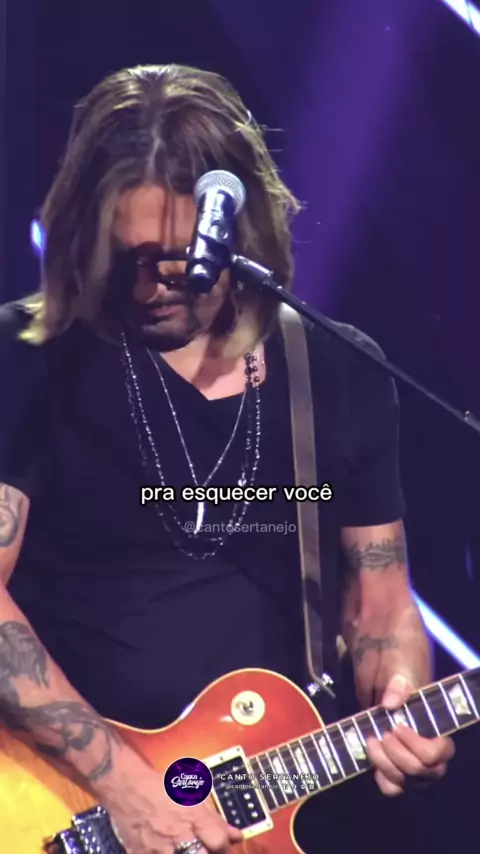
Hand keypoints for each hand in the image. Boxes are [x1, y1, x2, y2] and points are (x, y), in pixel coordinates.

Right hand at [99, 763, 242, 852]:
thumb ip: (215, 819)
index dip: (225, 846)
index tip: (222, 846)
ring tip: (186, 849)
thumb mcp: (191, 795)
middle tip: (206, 850)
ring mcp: (158, 848)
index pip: (219, 842)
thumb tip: (236, 835)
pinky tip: (166, 849)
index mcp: (192, 816)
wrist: (125, 785)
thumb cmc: (158, 786)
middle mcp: (177, 834)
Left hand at [366, 673, 454, 796]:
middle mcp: (430, 758)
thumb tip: (391, 702)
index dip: (417, 745)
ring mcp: (413, 770)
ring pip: (403, 782)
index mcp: (439, 734)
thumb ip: (398, 686)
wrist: (382, 690)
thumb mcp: (399, 674)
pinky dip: (379, 774)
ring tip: (372, 739)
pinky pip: (390, 788)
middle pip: (419, 771)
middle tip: (384, 732)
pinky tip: (372, 753)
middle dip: (397, 753)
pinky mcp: (395, 775)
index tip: (398, 727)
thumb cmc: (399, 683)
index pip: (439, 753)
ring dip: (384, 762)